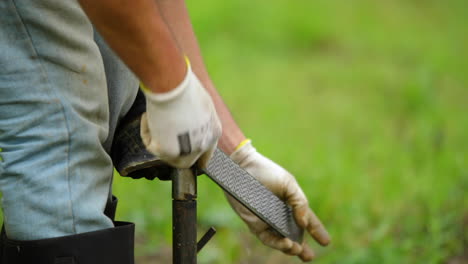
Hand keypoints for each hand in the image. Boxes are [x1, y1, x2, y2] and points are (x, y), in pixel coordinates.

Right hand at [140, 63, 221, 168]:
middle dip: (173, 152)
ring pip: (167, 154)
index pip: (206, 154)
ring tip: (155, 116)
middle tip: (160, 141)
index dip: (195, 156)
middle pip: (186, 161)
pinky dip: (147, 130)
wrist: (172, 84)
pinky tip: (149, 115)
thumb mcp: (199, 103)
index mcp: (214, 132)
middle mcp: (203, 145)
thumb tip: (186, 125)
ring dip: (158, 137)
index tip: (186, 158)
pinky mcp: (168, 151)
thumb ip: (197, 118)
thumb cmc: (184, 85)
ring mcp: (186, 150)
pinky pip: (151, 145)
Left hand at [226, 141, 329, 261]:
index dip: (316, 231)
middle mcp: (280, 215)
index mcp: (291, 204)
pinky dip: (277, 243)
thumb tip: (304, 223)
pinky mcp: (255, 224)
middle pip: (294, 235)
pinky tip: (287, 243)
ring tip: (298, 250)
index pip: (307, 220)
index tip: (326, 242)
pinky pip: (267, 238)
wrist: (243, 169)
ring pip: (281, 240)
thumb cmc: (266, 172)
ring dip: (290, 248)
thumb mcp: (289, 184)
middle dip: (302, 247)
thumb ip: (300, 202)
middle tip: (309, 257)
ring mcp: (268, 221)